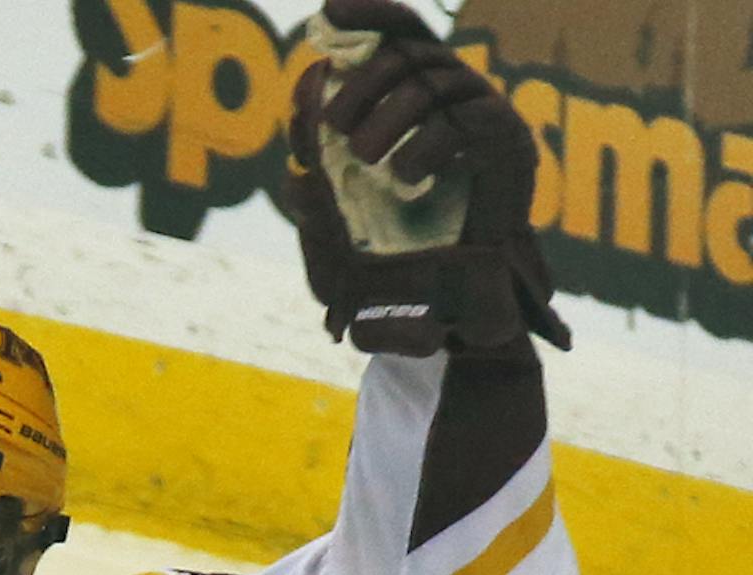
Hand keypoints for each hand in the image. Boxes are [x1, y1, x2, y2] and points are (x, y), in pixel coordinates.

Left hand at [289, 3, 570, 356]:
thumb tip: (294, 159)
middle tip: (337, 128)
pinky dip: (427, 144)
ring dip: (390, 116)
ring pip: (434, 82)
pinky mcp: (511, 147)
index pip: (403, 34)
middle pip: (412, 52)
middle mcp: (460, 98)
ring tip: (366, 158)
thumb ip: (315, 203)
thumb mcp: (340, 241)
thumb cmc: (400, 275)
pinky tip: (405, 177)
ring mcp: (490, 118)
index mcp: (424, 102)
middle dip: (365, 82)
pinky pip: (466, 120)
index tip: (328, 11)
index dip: (371, 12)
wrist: (455, 313)